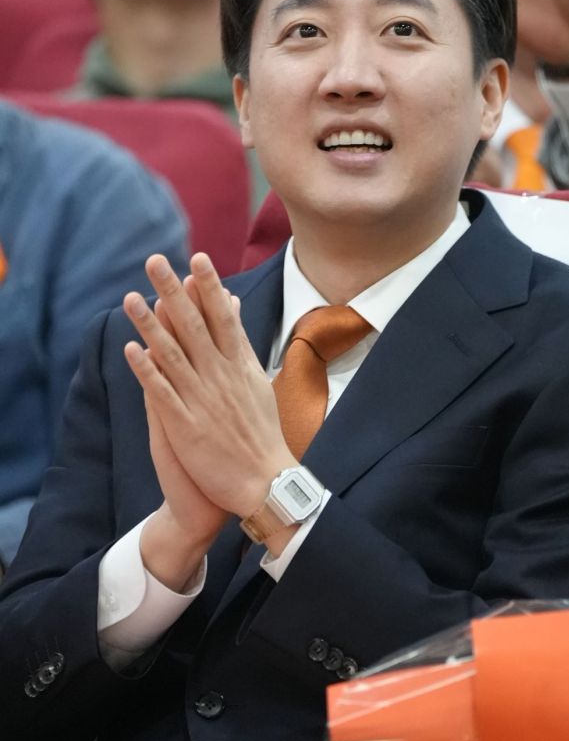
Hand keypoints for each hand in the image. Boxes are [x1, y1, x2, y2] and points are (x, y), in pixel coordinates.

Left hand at [123, 253, 296, 522]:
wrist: (265, 483)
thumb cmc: (262, 433)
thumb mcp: (259, 382)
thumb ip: (242, 345)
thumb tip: (234, 309)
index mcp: (240, 366)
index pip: (223, 317)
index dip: (209, 287)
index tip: (198, 257)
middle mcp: (221, 377)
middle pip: (194, 327)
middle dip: (174, 292)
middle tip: (155, 261)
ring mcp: (203, 401)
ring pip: (173, 355)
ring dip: (150, 326)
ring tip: (130, 298)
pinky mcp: (187, 426)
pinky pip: (163, 394)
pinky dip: (148, 371)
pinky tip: (132, 350)